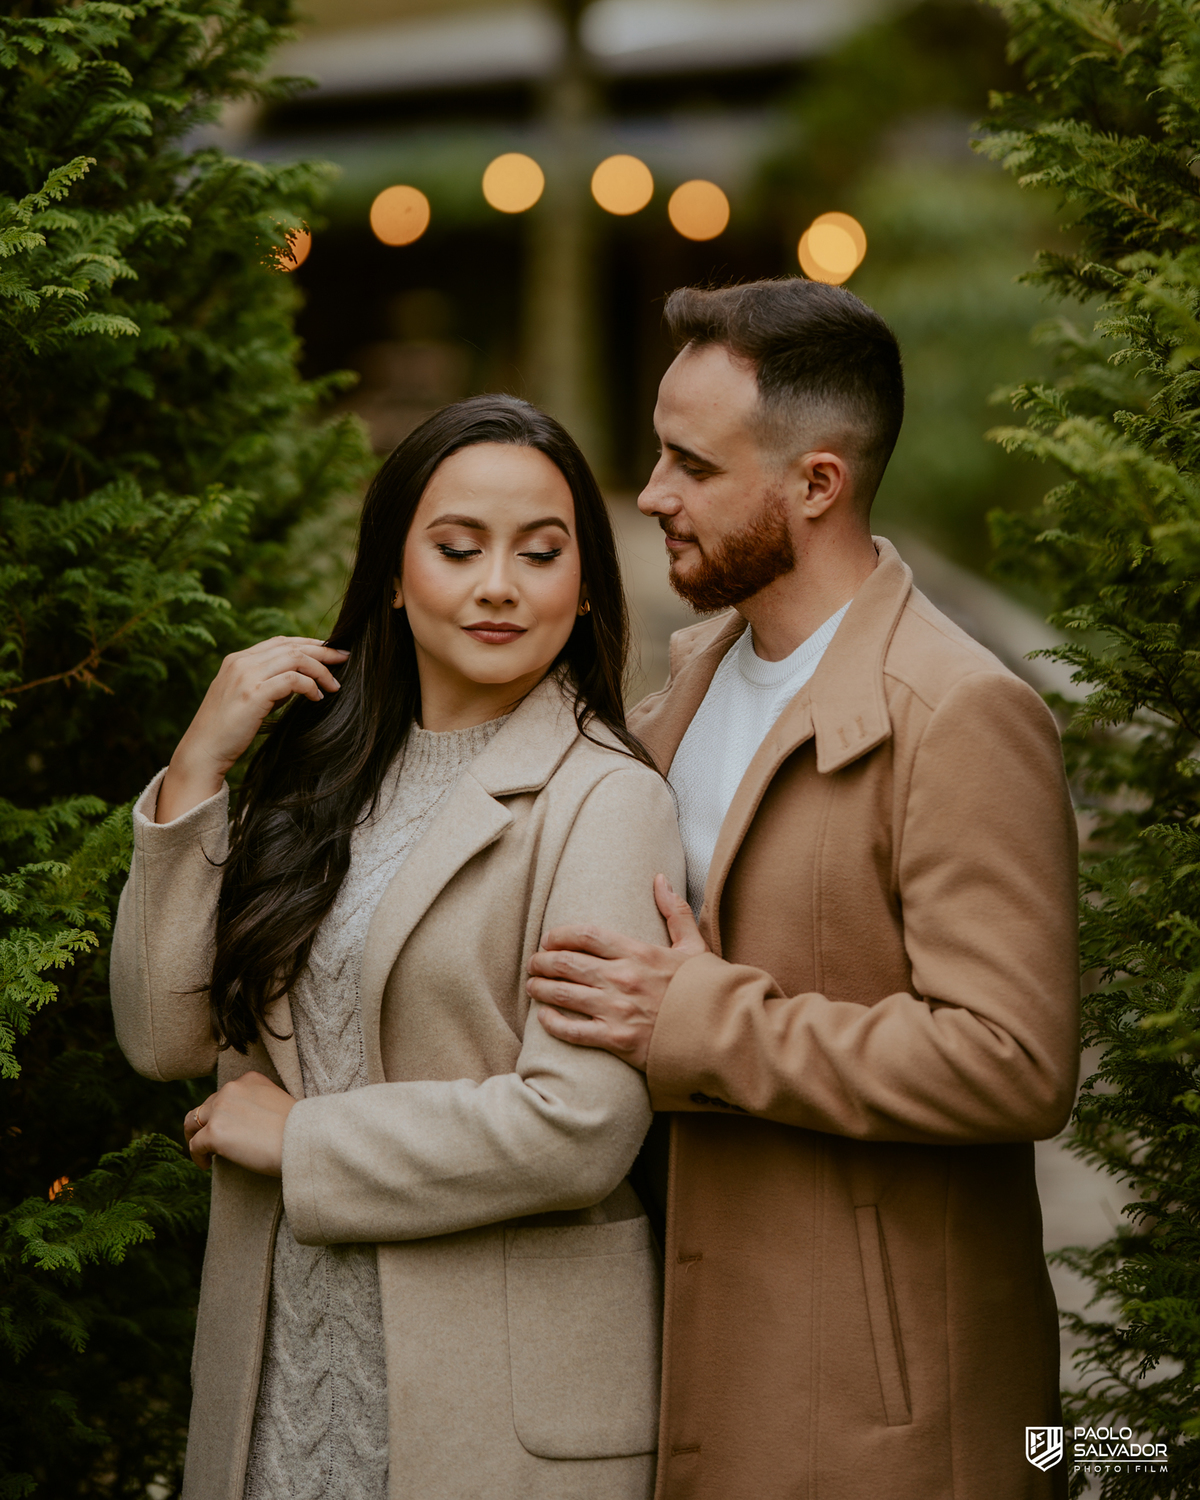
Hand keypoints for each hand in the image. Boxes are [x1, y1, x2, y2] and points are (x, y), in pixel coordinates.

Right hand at [156, 635, 349, 822]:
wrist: (203, 751)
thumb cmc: (227, 731)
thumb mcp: (248, 699)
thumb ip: (269, 685)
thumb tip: (300, 681)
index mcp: (237, 660)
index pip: (280, 641)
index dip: (309, 644)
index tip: (330, 652)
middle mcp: (240, 662)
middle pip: (291, 646)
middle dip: (323, 651)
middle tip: (345, 658)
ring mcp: (245, 676)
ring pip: (295, 658)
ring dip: (320, 670)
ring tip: (335, 685)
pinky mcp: (253, 693)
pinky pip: (293, 680)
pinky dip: (310, 686)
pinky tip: (318, 697)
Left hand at [184, 1071, 295, 1175]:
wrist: (301, 1140)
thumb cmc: (296, 1129)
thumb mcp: (277, 1103)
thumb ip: (257, 1104)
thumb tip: (243, 1124)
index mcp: (249, 1079)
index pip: (225, 1094)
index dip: (222, 1112)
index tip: (227, 1127)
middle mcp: (231, 1088)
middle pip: (206, 1106)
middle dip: (207, 1123)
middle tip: (211, 1142)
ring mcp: (220, 1109)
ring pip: (193, 1121)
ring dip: (195, 1136)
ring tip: (204, 1153)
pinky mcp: (214, 1132)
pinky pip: (194, 1145)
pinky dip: (197, 1157)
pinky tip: (206, 1165)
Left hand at [528, 875, 707, 1069]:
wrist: (720, 1033)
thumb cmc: (706, 990)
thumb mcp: (694, 946)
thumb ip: (675, 912)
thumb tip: (660, 879)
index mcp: (639, 953)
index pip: (587, 935)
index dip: (561, 935)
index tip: (549, 938)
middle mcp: (623, 979)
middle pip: (568, 962)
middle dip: (543, 961)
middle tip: (534, 962)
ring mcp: (617, 1010)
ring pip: (564, 994)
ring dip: (541, 988)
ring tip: (532, 985)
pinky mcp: (616, 1040)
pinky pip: (573, 1030)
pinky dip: (553, 1022)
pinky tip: (544, 1017)